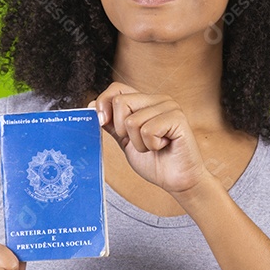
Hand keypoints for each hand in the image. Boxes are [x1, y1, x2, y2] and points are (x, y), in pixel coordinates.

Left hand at [91, 82, 206, 193]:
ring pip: (132, 120)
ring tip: (154, 147)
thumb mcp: (125, 140)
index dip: (104, 104)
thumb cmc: (154, 162)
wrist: (176, 181)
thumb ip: (111, 123)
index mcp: (145, 101)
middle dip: (122, 130)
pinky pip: (148, 130)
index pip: (116, 88)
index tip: (103, 123)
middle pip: (120, 102)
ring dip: (138, 143)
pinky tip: (164, 146)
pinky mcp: (177, 118)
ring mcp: (169, 107)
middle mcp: (158, 99)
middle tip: (140, 142)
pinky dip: (151, 145)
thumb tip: (91, 105)